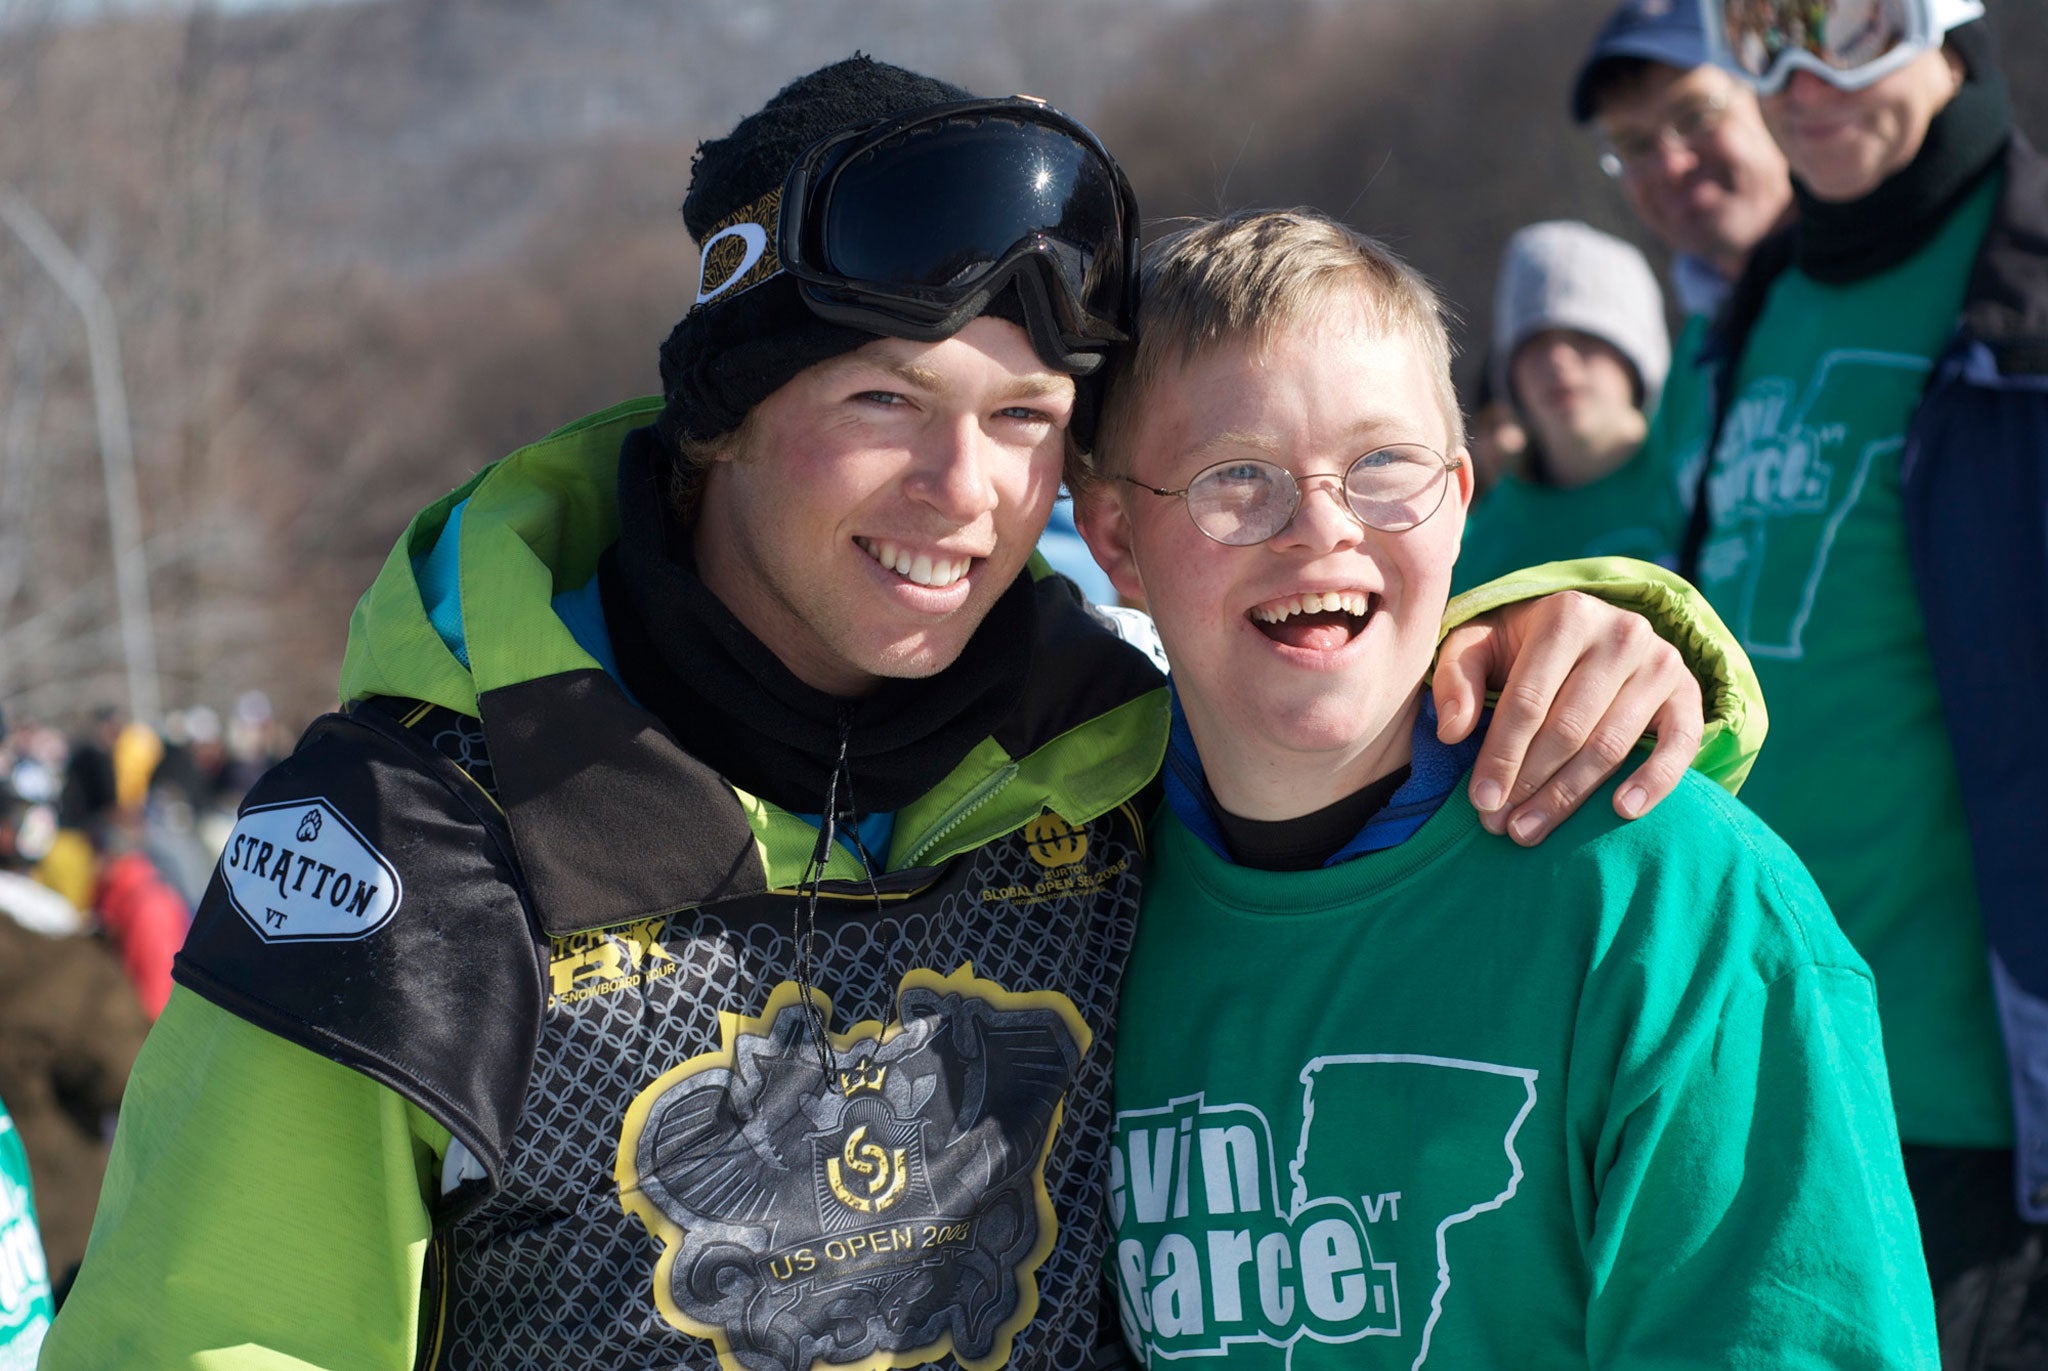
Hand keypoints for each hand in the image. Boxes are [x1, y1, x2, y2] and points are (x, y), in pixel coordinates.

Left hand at [1433, 590, 1703, 844]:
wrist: (1587, 629)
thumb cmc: (1519, 646)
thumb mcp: (1476, 645)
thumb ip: (1456, 679)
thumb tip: (1452, 732)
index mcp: (1566, 616)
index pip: (1528, 701)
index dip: (1502, 756)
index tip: (1480, 800)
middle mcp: (1620, 634)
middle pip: (1569, 728)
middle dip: (1530, 784)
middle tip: (1500, 826)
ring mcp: (1660, 662)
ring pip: (1612, 744)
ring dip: (1570, 797)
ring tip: (1531, 830)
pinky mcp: (1688, 692)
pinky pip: (1681, 743)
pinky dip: (1655, 780)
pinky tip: (1622, 811)